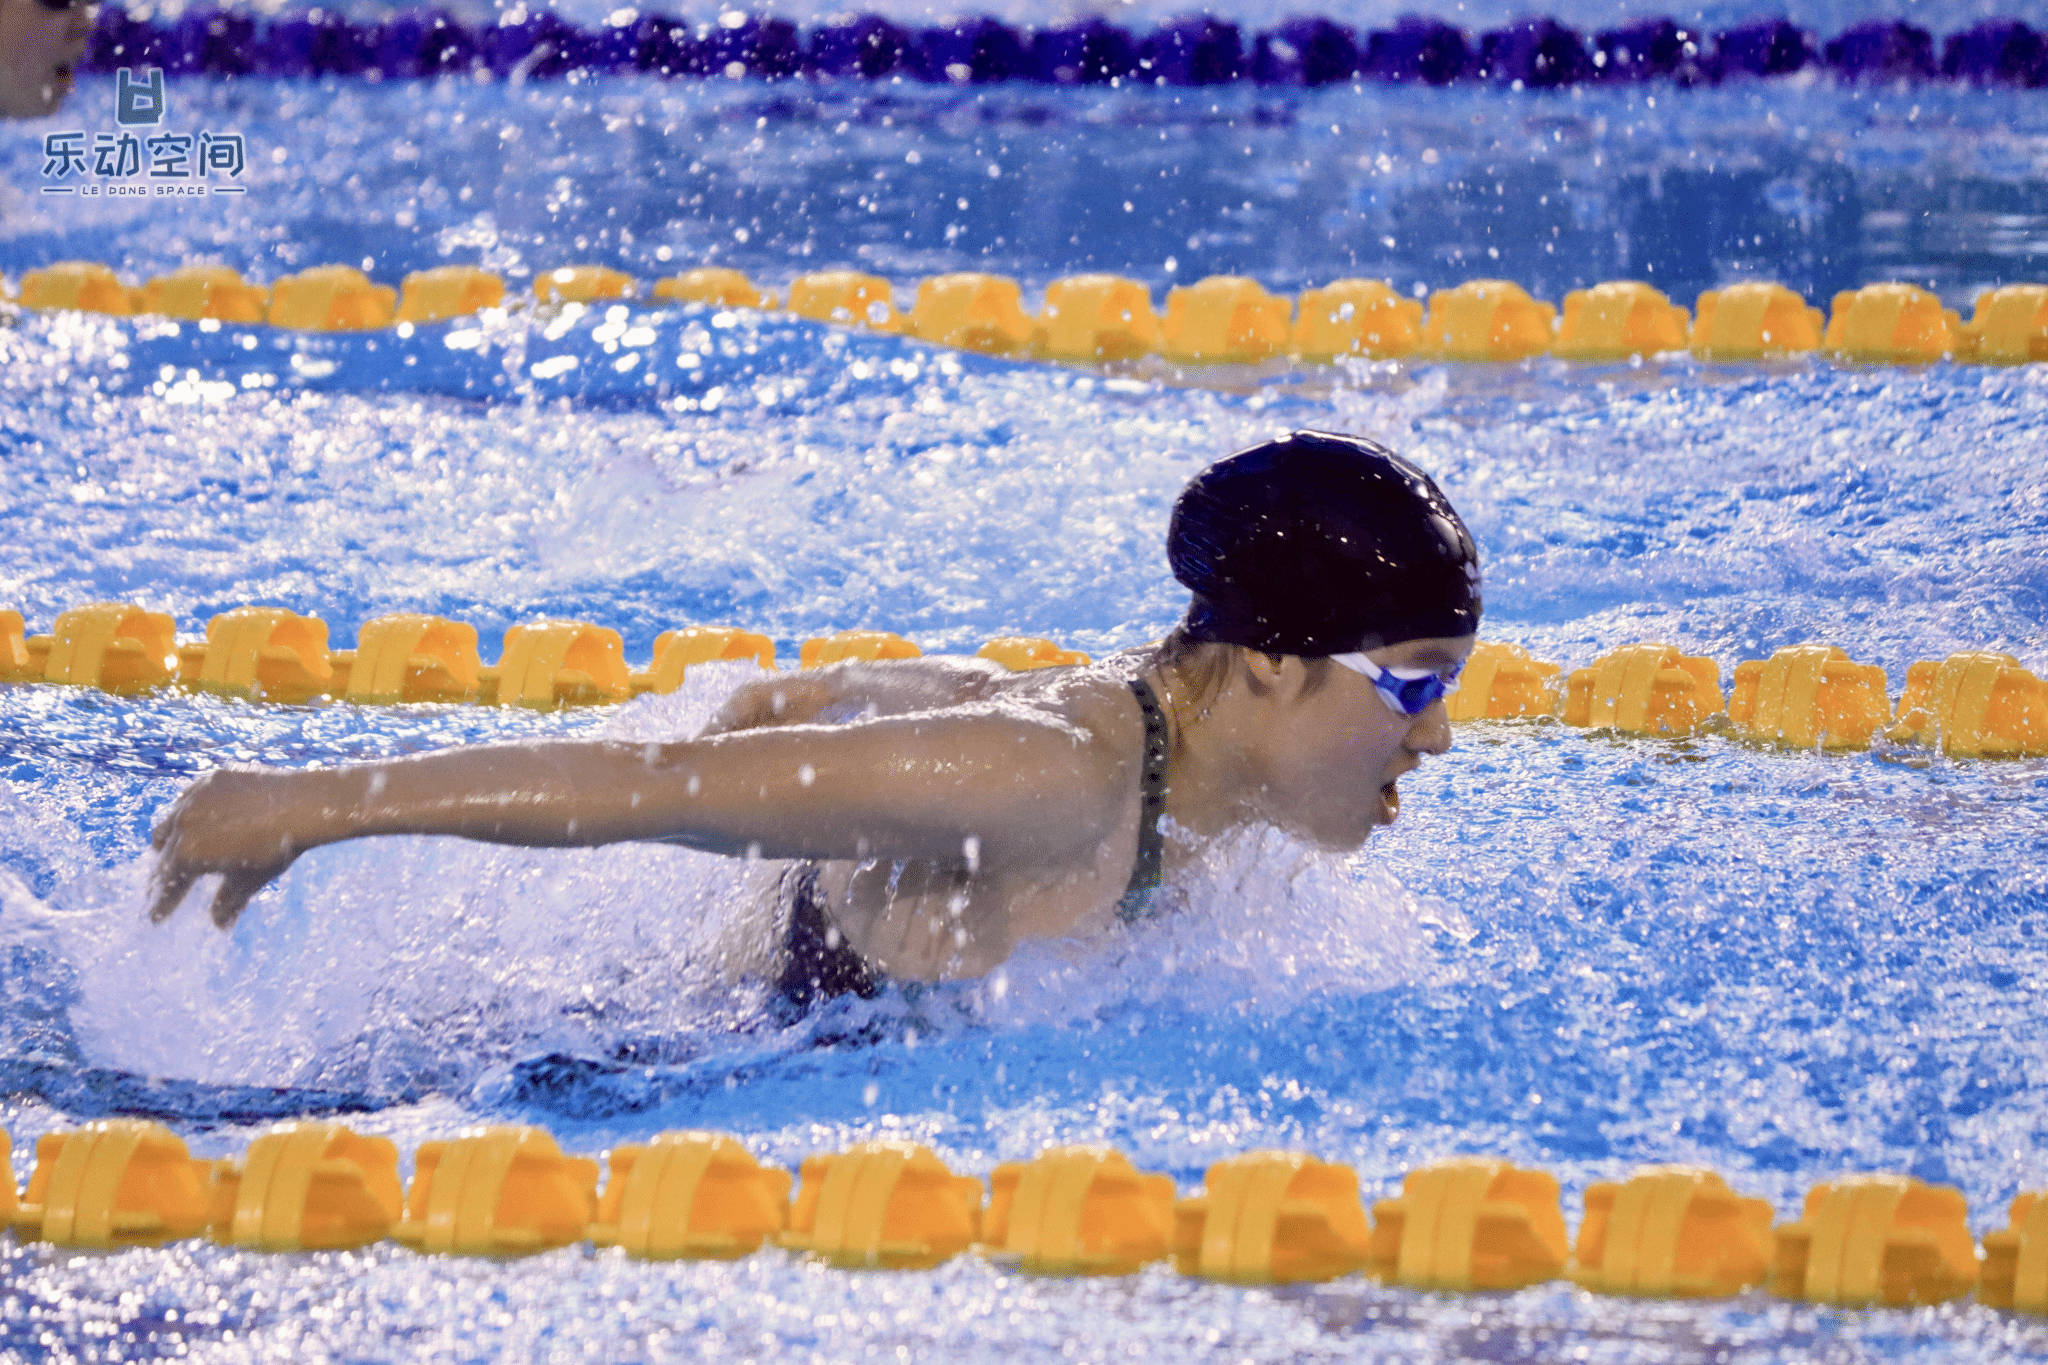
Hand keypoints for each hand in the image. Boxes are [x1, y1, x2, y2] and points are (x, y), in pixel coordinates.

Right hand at [148, 769, 310, 928]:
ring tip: (170, 850)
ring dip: (168, 841)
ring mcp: (193, 797)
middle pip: (163, 855)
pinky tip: (196, 819)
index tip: (156, 918)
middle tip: (161, 887)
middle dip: (162, 875)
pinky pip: (189, 799)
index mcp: (187, 854)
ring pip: (169, 823)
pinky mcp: (209, 779)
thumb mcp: (250, 880)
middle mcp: (182, 824)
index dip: (163, 904)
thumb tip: (219, 926)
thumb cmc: (277, 848)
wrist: (302, 804)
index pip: (168, 886)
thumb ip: (229, 903)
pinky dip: (188, 813)